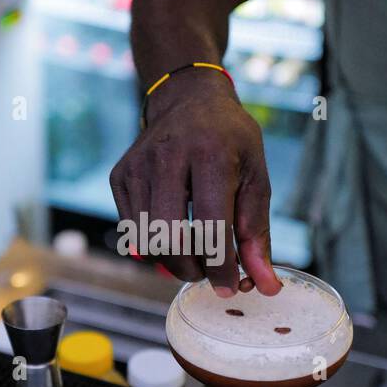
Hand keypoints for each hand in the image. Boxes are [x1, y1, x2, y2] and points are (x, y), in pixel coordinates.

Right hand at [109, 74, 280, 296]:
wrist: (189, 98)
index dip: (220, 266)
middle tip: (209, 270)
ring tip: (195, 252)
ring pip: (146, 240)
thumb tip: (265, 285)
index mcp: (210, 154)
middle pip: (170, 239)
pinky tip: (174, 231)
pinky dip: (153, 244)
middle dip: (191, 269)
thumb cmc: (230, 140)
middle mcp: (168, 157)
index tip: (228, 287)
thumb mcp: (257, 177)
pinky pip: (132, 229)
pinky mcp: (120, 175)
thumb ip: (258, 233)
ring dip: (172, 261)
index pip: (211, 226)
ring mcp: (138, 166)